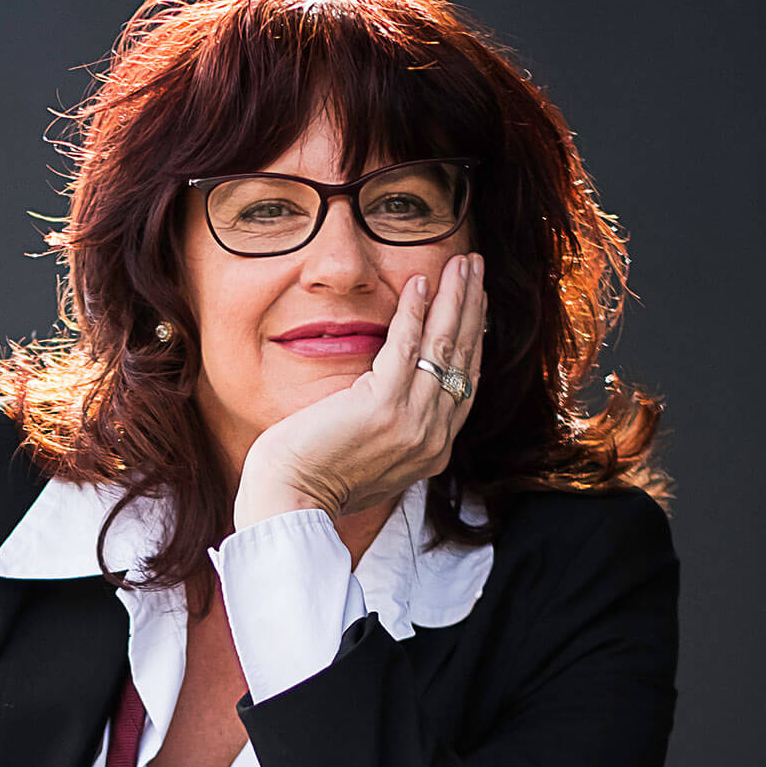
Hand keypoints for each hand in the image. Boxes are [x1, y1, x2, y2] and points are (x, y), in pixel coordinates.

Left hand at [231, 252, 487, 532]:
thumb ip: (392, 433)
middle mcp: (431, 438)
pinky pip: (407, 347)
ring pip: (444, 348)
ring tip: (464, 262)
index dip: (472, 337)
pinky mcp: (382, 407)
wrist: (288, 504)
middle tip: (477, 267)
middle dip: (473, 307)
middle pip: (463, 360)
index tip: (475, 302)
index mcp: (431, 451)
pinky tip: (421, 281)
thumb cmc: (313, 480)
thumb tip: (393, 405)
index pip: (464, 383)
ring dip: (456, 298)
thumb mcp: (369, 460)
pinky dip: (415, 311)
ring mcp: (411, 424)